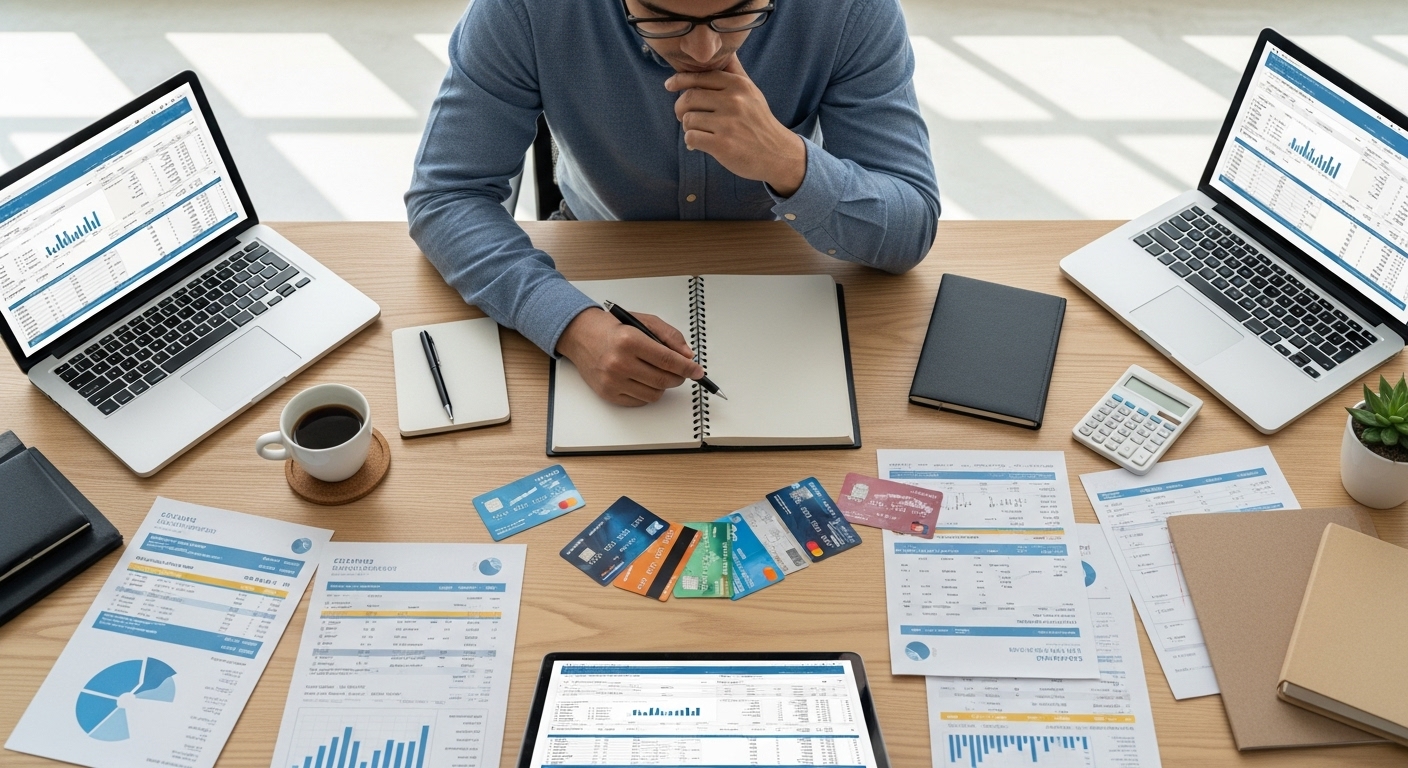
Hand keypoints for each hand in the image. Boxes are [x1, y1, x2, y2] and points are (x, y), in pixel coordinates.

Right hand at [556, 308, 704, 405]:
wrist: (581, 336)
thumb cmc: (613, 328)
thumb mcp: (644, 322)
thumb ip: (669, 336)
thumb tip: (688, 356)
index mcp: (629, 340)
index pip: (668, 360)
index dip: (687, 368)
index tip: (697, 371)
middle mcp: (619, 362)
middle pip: (663, 380)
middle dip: (679, 378)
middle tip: (681, 373)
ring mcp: (612, 380)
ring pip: (654, 394)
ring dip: (663, 386)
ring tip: (658, 373)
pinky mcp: (608, 393)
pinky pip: (640, 401)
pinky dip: (648, 392)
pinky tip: (643, 379)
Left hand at [665, 55, 805, 196]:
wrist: (777, 154)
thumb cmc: (759, 122)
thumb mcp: (752, 92)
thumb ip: (735, 72)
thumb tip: (724, 49)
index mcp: (738, 85)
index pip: (700, 77)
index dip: (680, 80)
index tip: (669, 85)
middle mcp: (734, 101)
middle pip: (689, 98)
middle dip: (680, 108)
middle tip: (684, 116)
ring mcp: (728, 124)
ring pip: (688, 119)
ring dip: (688, 127)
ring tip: (699, 131)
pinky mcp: (722, 145)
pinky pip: (691, 138)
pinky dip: (691, 142)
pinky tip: (700, 144)